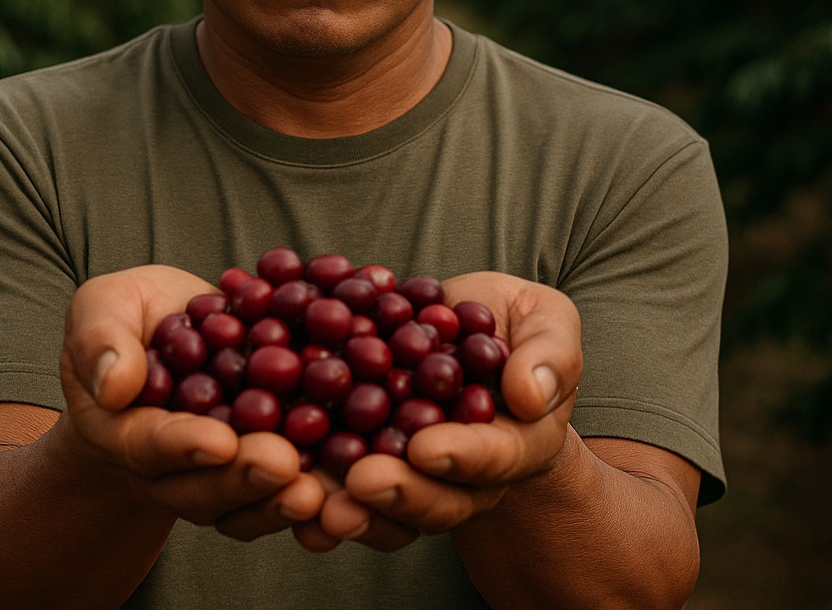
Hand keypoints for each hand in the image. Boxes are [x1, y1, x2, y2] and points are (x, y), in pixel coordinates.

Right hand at [58, 265, 326, 539]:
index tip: (219, 442)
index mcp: (126, 431)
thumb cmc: (130, 319)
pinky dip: (321, 490)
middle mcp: (172, 470)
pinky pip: (288, 490)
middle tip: (283, 464)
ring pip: (249, 503)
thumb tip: (115, 385)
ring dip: (282, 500)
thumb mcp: (104, 309)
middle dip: (244, 479)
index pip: (150, 444)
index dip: (184, 445)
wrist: (172, 332)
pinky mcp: (266, 468)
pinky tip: (356, 479)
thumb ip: (101, 340)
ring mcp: (221, 476)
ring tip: (319, 490)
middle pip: (206, 487)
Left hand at [292, 271, 581, 551]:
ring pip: (385, 510)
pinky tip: (282, 490)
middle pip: (436, 499)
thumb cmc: (513, 328)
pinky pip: (343, 492)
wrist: (465, 336)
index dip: (463, 454)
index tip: (428, 447)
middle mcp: (463, 475)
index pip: (494, 456)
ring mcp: (413, 478)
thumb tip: (528, 394)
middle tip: (363, 481)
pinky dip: (312, 495)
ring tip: (315, 503)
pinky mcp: (366, 464)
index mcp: (515, 442)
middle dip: (400, 493)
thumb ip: (548, 354)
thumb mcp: (545, 322)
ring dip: (350, 510)